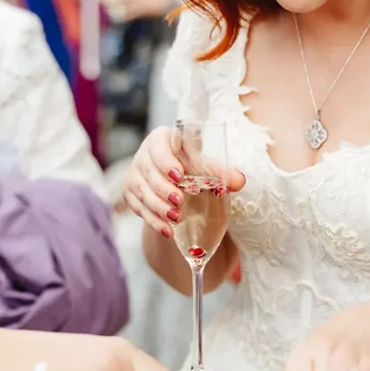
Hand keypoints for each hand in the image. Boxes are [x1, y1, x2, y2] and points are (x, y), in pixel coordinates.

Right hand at [123, 126, 245, 240]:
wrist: (171, 175)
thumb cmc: (188, 163)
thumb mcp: (202, 164)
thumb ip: (220, 171)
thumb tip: (239, 181)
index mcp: (160, 139)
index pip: (158, 148)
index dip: (166, 161)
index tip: (179, 175)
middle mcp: (143, 155)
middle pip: (148, 172)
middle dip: (163, 189)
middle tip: (179, 201)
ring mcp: (134, 175)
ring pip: (142, 192)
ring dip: (159, 207)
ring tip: (176, 218)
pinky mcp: (130, 194)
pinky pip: (139, 209)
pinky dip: (153, 221)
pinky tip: (167, 231)